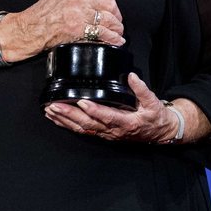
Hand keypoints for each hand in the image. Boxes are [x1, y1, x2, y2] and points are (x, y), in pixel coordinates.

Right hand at [14, 0, 123, 53]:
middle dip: (116, 15)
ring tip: (117, 32)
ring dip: (116, 27)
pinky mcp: (79, 28)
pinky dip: (112, 38)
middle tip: (116, 21)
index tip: (113, 5)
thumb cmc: (41, 15)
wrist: (28, 30)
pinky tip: (115, 40)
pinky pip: (102, 32)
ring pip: (108, 19)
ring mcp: (79, 13)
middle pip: (109, 4)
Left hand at [43, 73, 177, 142]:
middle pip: (88, 124)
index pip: (107, 116)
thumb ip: (142, 90)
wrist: (160, 133)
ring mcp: (106, 134)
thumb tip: (132, 76)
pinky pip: (82, 131)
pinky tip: (57, 119)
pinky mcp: (102, 134)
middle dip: (69, 115)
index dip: (94, 110)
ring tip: (50, 111)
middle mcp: (113, 131)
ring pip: (82, 129)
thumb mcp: (153, 103)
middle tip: (54, 106)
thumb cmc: (155, 117)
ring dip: (65, 120)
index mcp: (126, 122)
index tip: (81, 102)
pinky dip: (68, 125)